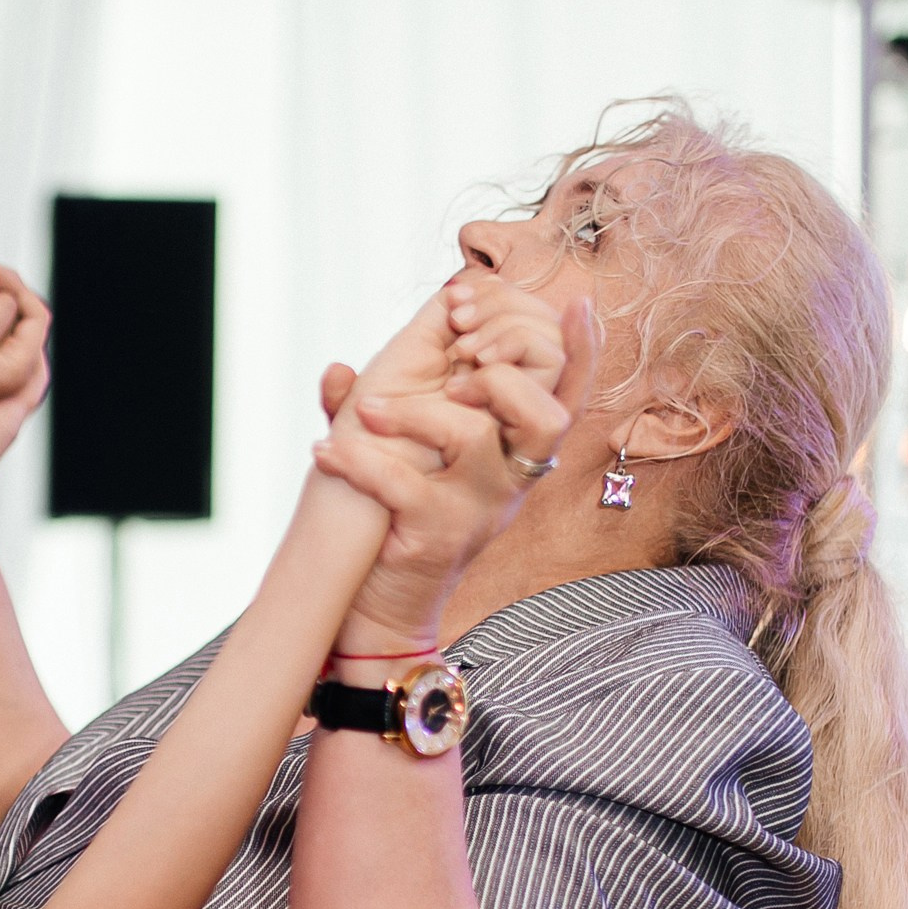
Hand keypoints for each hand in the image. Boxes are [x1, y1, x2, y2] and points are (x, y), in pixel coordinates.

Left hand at [312, 277, 598, 649]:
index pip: (567, 396)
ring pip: (471, 437)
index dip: (582, 351)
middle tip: (456, 365)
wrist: (377, 604)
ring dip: (415, 412)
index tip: (578, 304)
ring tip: (365, 411)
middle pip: (544, 414)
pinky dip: (358, 462)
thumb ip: (377, 410)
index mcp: (514, 453)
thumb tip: (336, 368)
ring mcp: (477, 510)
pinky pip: (403, 485)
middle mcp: (510, 482)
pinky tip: (325, 451)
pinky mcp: (437, 536)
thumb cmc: (394, 518)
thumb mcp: (406, 454)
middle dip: (501, 372)